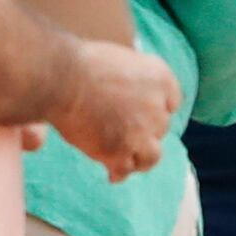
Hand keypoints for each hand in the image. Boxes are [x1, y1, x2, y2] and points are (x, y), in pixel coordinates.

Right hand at [50, 38, 178, 183]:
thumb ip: (133, 79)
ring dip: (140, 158)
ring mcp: (141, 132)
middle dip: (144, 131)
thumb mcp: (121, 60)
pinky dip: (119, 173)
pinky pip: (126, 169)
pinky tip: (112, 175)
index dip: (158, 110)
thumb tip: (127, 94)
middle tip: (125, 135)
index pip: (172, 102)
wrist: (64, 79)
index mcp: (160, 78)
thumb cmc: (81, 64)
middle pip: (159, 128)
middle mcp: (158, 107)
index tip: (145, 115)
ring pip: (151, 156)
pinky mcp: (120, 151)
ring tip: (128, 162)